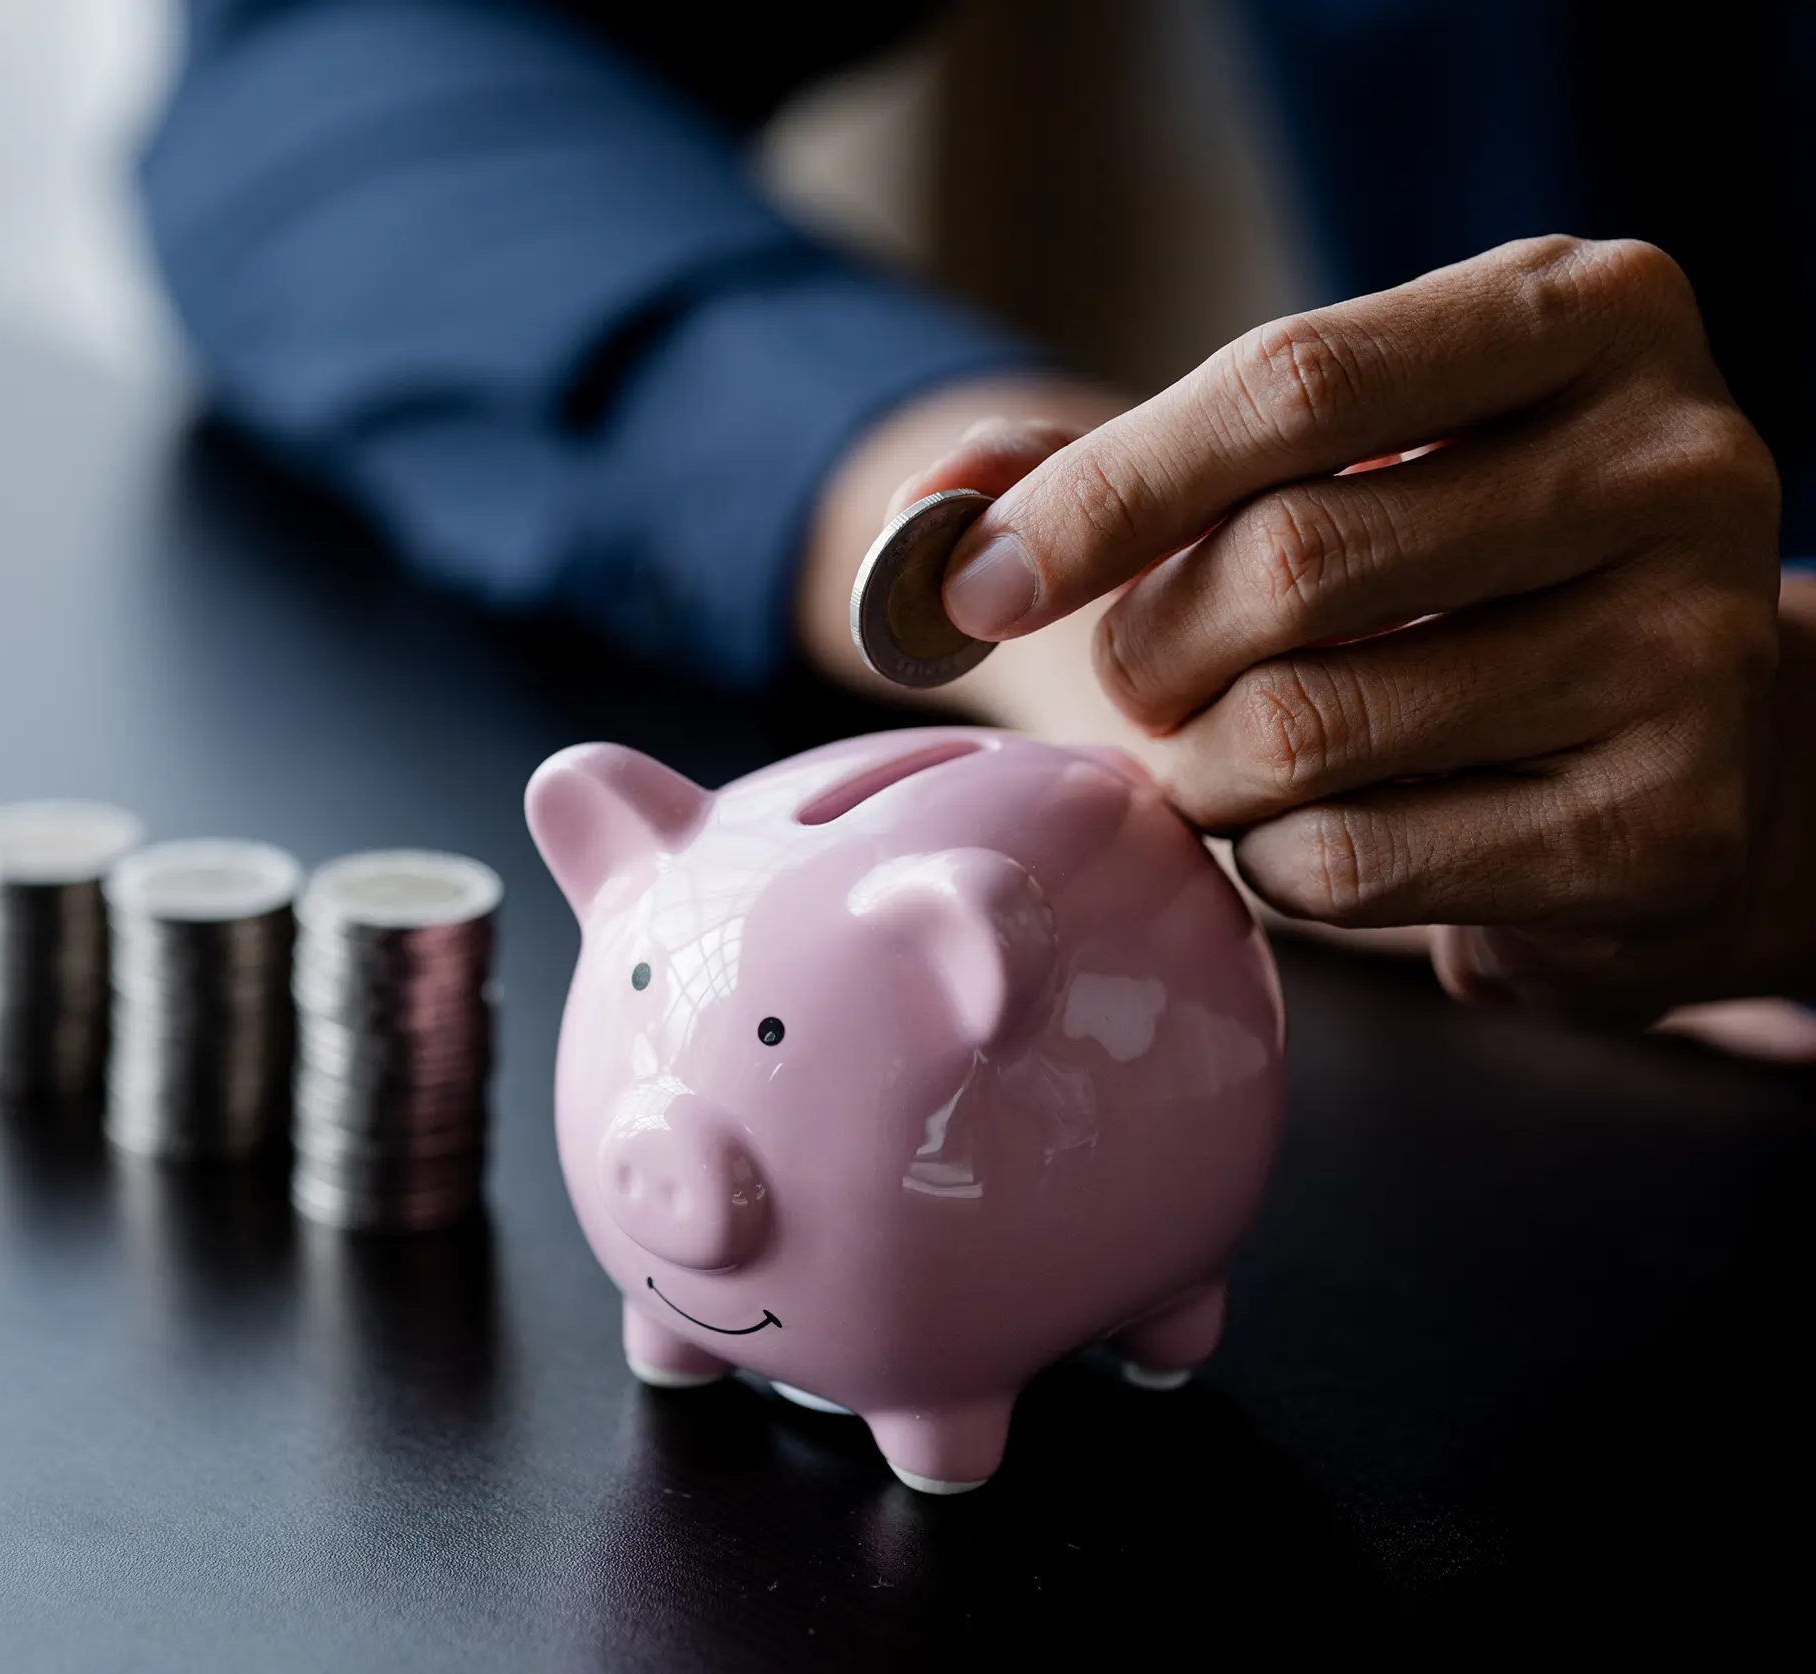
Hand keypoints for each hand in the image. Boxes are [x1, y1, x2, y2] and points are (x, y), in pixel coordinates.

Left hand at [917, 238, 1806, 1020]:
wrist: (1655, 736)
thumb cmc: (1437, 573)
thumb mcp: (1310, 465)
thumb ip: (1110, 463)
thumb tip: (926, 510)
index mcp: (1586, 313)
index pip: (1295, 383)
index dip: (1104, 492)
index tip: (978, 583)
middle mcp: (1679, 464)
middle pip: (1289, 562)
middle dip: (1148, 650)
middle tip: (1140, 685)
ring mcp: (1697, 649)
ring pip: (1307, 727)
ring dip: (1199, 766)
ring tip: (1225, 753)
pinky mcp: (1668, 825)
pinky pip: (1354, 861)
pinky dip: (1270, 860)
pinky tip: (1312, 825)